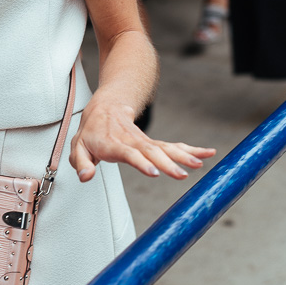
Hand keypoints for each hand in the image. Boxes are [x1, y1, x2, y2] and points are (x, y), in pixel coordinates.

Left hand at [70, 97, 214, 181]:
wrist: (105, 107)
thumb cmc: (91, 132)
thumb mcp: (78, 148)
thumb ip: (81, 164)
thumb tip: (86, 177)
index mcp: (112, 143)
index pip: (128, 153)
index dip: (141, 162)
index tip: (154, 172)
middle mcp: (131, 141)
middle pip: (152, 151)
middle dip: (168, 163)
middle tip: (183, 174)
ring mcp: (144, 140)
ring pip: (166, 147)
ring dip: (184, 155)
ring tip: (200, 164)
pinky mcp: (153, 143)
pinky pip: (173, 146)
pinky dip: (191, 149)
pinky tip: (207, 153)